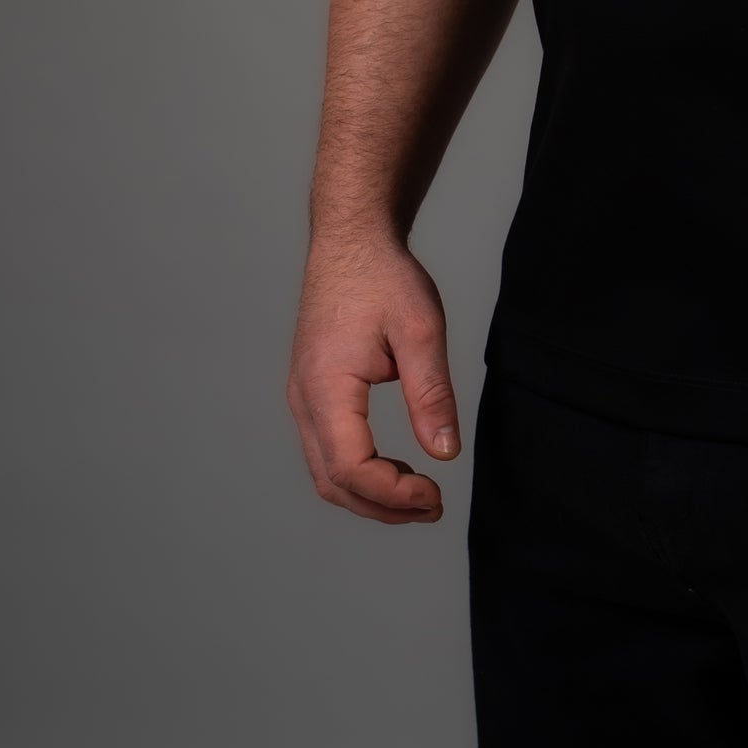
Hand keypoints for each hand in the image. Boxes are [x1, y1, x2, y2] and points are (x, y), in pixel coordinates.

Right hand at [286, 232, 459, 523]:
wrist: (351, 240)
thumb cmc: (383, 277)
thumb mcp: (420, 330)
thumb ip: (431, 394)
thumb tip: (446, 453)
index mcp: (325, 388)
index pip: (351, 468)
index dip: (393, 495)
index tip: (436, 494)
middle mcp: (303, 400)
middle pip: (333, 482)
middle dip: (383, 507)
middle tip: (433, 507)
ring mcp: (302, 398)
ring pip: (325, 473)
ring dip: (370, 495)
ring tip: (419, 496)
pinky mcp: (310, 393)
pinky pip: (326, 451)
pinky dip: (358, 474)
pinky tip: (395, 470)